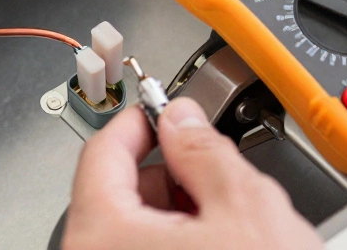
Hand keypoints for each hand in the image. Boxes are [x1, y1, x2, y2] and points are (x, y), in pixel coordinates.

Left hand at [64, 98, 321, 249]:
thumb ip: (207, 148)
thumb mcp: (246, 205)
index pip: (101, 152)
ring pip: (131, 228)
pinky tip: (218, 243)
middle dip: (167, 172)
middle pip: (114, 193)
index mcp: (103, 234)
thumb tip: (184, 117)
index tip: (162, 109)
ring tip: (225, 220)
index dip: (140, 118)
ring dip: (175, 212)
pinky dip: (175, 243)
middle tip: (209, 168)